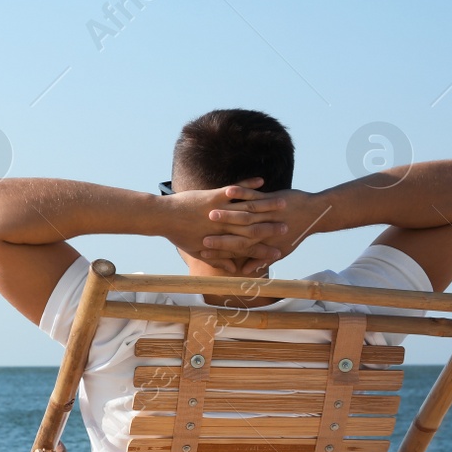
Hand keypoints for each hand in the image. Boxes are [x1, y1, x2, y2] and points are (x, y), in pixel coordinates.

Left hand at [159, 177, 287, 262]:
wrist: (162, 217)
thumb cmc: (179, 235)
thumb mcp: (197, 251)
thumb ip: (218, 259)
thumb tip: (233, 270)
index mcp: (220, 241)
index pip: (247, 248)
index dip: (263, 250)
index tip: (279, 252)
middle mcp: (223, 227)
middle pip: (253, 229)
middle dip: (272, 229)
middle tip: (288, 228)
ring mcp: (220, 211)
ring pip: (248, 209)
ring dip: (267, 205)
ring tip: (283, 203)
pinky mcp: (214, 196)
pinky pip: (236, 190)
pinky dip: (249, 185)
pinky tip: (262, 181)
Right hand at [199, 187, 326, 272]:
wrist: (317, 214)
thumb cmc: (298, 232)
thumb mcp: (281, 250)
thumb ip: (260, 260)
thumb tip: (246, 272)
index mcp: (263, 241)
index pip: (237, 249)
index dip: (219, 251)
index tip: (203, 252)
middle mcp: (263, 228)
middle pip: (237, 232)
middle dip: (217, 233)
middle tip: (200, 236)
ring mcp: (266, 212)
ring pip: (243, 214)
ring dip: (226, 214)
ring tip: (209, 213)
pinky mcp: (270, 197)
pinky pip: (254, 194)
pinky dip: (242, 192)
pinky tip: (229, 190)